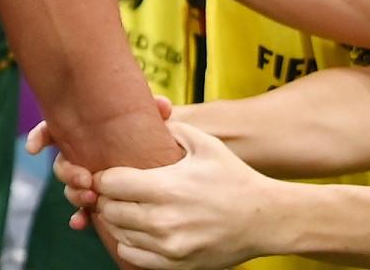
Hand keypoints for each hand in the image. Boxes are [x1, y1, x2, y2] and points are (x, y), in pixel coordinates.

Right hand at [26, 95, 176, 221]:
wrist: (157, 164)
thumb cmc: (148, 136)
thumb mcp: (151, 122)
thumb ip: (155, 111)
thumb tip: (164, 105)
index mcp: (84, 134)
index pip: (52, 131)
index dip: (40, 137)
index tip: (34, 149)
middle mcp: (80, 156)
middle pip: (61, 164)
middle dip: (68, 173)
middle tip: (86, 179)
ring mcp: (87, 180)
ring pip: (70, 188)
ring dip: (75, 194)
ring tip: (91, 198)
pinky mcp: (96, 200)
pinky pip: (81, 211)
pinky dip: (79, 217)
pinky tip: (79, 223)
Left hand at [91, 121, 283, 269]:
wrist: (265, 220)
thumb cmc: (234, 179)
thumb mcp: (206, 145)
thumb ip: (174, 128)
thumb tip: (152, 115)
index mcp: (166, 188)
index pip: (109, 184)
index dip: (104, 177)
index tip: (110, 174)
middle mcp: (162, 220)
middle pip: (109, 210)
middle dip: (107, 199)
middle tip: (118, 192)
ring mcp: (168, 246)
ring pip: (118, 234)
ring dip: (118, 221)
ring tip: (130, 209)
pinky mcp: (175, 264)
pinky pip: (132, 256)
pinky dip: (129, 243)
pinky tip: (139, 231)